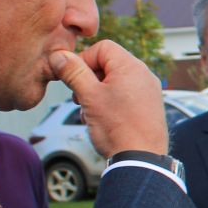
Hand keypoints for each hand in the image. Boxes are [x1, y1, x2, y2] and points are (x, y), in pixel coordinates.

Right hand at [49, 41, 168, 157]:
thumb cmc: (116, 127)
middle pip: (108, 64)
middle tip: (79, 98)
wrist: (141, 160)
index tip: (73, 78)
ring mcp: (148, 91)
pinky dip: (109, 103)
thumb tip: (59, 55)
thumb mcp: (88, 96)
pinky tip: (102, 120)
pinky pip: (124, 95)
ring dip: (96, 93)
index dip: (83, 59)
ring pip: (114, 82)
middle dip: (89, 79)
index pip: (102, 47)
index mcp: (131, 66)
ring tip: (90, 112)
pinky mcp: (149, 106)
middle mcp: (144, 75)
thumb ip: (73, 72)